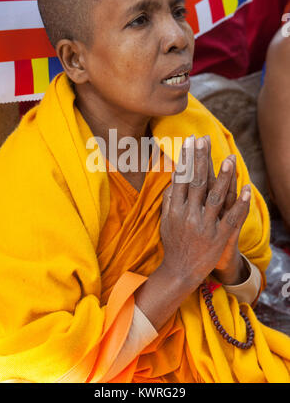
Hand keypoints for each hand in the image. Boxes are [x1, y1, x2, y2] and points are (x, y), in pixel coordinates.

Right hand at [160, 136, 250, 291]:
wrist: (181, 271)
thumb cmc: (173, 244)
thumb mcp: (166, 221)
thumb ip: (169, 200)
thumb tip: (174, 180)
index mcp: (175, 209)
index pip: (182, 178)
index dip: (187, 158)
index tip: (191, 141)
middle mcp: (189, 215)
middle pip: (197, 182)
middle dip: (202, 159)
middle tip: (205, 139)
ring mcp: (205, 226)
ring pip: (216, 197)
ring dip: (224, 177)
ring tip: (230, 158)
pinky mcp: (219, 237)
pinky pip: (232, 218)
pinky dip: (239, 203)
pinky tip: (246, 188)